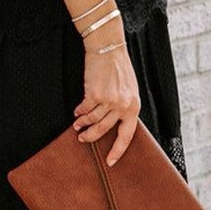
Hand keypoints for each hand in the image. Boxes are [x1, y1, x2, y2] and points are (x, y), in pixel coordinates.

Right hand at [72, 47, 140, 165]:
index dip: (118, 150)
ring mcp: (109, 101)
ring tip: (77, 125)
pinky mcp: (95, 95)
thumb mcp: (129, 89)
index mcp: (134, 106)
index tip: (111, 161)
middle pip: (104, 130)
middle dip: (91, 137)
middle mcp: (122, 106)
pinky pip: (84, 109)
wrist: (108, 48)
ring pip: (92, 121)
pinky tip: (77, 112)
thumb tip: (114, 122)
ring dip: (82, 124)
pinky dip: (79, 112)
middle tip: (82, 139)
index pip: (127, 135)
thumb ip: (124, 106)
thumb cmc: (118, 67)